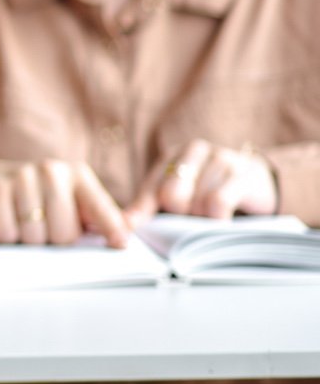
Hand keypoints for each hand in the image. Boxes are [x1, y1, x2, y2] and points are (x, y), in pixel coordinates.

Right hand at [0, 154, 131, 247]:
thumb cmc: (31, 199)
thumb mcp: (66, 202)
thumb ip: (96, 217)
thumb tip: (127, 233)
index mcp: (77, 175)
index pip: (100, 209)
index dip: (111, 229)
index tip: (119, 245)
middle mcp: (52, 171)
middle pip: (65, 234)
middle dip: (52, 241)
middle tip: (43, 227)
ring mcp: (22, 176)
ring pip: (35, 236)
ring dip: (25, 240)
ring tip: (20, 222)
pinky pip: (7, 233)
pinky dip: (3, 236)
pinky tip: (2, 219)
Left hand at [124, 140, 278, 222]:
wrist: (259, 183)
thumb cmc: (211, 193)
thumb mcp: (181, 197)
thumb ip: (151, 208)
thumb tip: (124, 226)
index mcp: (171, 156)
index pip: (149, 188)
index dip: (141, 213)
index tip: (129, 233)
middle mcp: (193, 151)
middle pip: (171, 195)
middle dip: (179, 218)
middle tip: (191, 225)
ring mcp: (219, 157)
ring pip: (197, 202)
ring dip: (203, 221)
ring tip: (210, 222)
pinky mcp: (241, 172)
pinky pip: (218, 202)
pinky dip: (217, 221)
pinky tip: (221, 226)